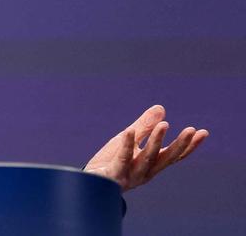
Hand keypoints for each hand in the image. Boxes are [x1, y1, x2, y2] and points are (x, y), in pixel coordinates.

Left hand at [83, 104, 207, 191]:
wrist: (89, 183)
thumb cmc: (111, 161)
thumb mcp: (128, 140)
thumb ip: (144, 126)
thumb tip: (161, 108)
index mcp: (151, 164)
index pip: (174, 155)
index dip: (189, 145)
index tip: (203, 132)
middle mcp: (145, 171)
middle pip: (165, 158)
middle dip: (179, 144)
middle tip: (191, 130)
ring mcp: (131, 175)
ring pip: (146, 158)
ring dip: (156, 141)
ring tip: (165, 124)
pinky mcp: (114, 175)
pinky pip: (121, 159)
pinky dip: (126, 145)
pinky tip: (129, 131)